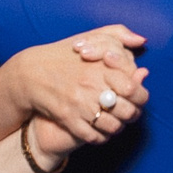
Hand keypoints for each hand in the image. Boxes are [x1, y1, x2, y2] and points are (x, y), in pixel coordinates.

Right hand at [6, 24, 149, 145]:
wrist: (31, 73)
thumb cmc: (64, 54)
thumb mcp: (91, 37)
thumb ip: (119, 35)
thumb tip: (141, 41)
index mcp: (101, 67)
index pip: (133, 89)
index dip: (139, 95)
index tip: (136, 95)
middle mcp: (92, 86)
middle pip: (127, 111)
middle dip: (132, 114)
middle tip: (129, 112)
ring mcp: (80, 104)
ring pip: (113, 127)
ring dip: (118, 127)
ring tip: (115, 121)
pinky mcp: (68, 119)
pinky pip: (94, 136)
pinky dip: (101, 137)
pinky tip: (100, 130)